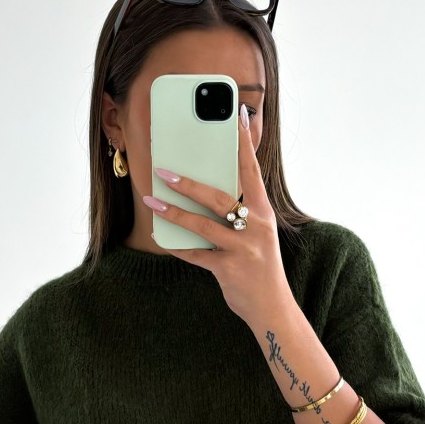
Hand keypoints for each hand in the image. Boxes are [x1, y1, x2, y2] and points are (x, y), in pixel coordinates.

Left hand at [144, 104, 291, 325]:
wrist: (272, 308)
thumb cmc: (261, 266)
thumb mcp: (258, 234)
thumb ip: (239, 213)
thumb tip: (205, 192)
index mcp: (263, 213)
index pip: (251, 171)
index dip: (243, 143)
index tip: (235, 116)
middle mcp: (255, 227)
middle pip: (219, 197)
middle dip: (189, 183)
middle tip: (164, 170)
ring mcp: (242, 249)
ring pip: (203, 225)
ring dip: (174, 212)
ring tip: (152, 200)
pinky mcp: (228, 269)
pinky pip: (195, 254)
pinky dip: (176, 246)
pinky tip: (159, 237)